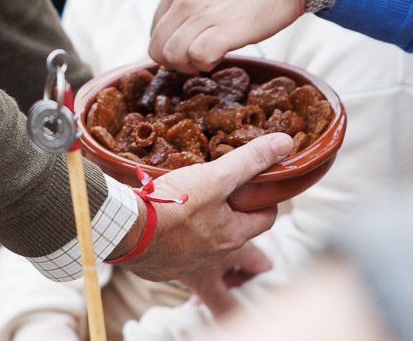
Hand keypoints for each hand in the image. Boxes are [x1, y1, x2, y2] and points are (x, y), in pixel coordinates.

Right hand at [118, 134, 292, 315]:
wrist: (128, 230)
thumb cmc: (174, 205)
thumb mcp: (215, 176)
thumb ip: (249, 160)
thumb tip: (284, 143)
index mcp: (233, 235)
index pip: (265, 220)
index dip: (265, 203)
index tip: (258, 191)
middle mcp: (215, 256)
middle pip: (242, 253)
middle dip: (246, 245)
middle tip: (237, 223)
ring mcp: (188, 266)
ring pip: (209, 264)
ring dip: (211, 256)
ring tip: (201, 237)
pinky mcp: (161, 268)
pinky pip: (176, 264)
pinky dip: (176, 254)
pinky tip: (165, 239)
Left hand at [150, 0, 303, 71]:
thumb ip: (192, 0)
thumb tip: (183, 28)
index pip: (155, 29)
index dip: (171, 45)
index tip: (191, 46)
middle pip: (157, 48)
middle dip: (176, 61)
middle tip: (199, 58)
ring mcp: (202, 13)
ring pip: (172, 56)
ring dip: (190, 65)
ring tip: (212, 56)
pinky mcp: (224, 29)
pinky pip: (198, 58)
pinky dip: (206, 64)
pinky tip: (222, 55)